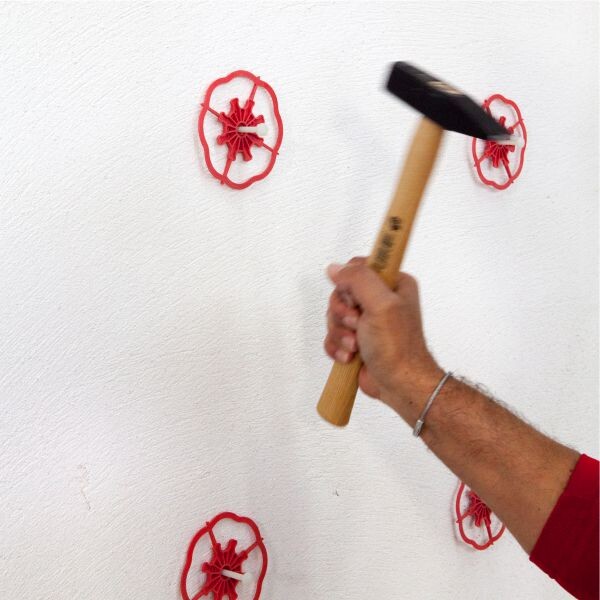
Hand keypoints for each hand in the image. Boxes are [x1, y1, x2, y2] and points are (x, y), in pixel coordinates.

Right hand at [324, 257, 441, 415]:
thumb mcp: (381, 305)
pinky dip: (337, 347)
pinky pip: (332, 335)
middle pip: (340, 293)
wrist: (398, 384)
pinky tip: (350, 356)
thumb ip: (358, 280)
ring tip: (356, 346)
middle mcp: (379, 299)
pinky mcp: (355, 339)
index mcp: (392, 283)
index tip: (357, 302)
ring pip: (333, 316)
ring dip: (340, 333)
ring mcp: (366, 320)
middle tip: (357, 325)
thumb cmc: (397, 348)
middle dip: (342, 314)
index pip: (357, 267)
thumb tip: (334, 269)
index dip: (349, 285)